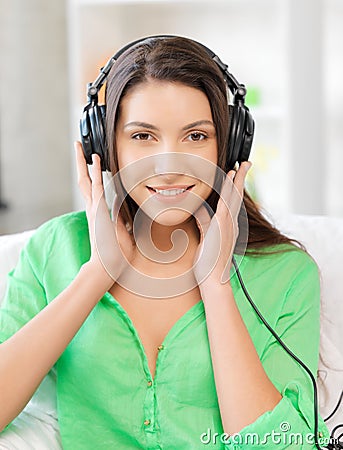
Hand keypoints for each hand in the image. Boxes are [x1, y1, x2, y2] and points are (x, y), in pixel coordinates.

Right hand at [75, 141, 134, 283]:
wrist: (105, 267)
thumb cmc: (114, 255)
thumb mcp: (123, 235)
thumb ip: (124, 223)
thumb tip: (129, 216)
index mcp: (97, 213)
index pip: (94, 188)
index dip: (92, 174)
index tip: (92, 161)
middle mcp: (92, 208)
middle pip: (84, 180)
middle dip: (80, 163)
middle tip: (78, 147)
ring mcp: (93, 209)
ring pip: (86, 180)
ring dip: (83, 163)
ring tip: (80, 147)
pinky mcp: (98, 210)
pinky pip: (96, 187)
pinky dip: (95, 173)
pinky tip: (94, 160)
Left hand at [193, 161, 251, 285]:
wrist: (213, 280)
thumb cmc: (209, 263)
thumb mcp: (205, 238)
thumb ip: (203, 222)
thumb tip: (199, 209)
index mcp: (228, 226)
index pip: (232, 201)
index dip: (234, 186)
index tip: (235, 173)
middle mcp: (231, 224)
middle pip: (237, 196)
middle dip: (241, 178)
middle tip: (245, 163)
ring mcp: (228, 225)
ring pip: (234, 197)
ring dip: (237, 180)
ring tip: (241, 166)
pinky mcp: (222, 227)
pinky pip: (226, 204)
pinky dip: (229, 191)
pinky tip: (231, 180)